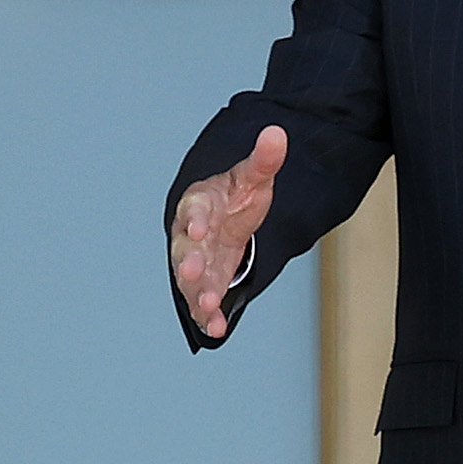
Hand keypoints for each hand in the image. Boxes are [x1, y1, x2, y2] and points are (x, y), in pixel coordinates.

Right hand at [171, 125, 287, 339]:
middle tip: (190, 271)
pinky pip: (201, 300)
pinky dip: (207, 315)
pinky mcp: (205, 282)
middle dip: (187, 260)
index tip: (199, 225)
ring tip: (207, 306)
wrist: (226, 217)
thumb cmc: (234, 196)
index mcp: (199, 203)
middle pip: (184, 247)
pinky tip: (216, 329)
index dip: (194, 216)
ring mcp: (196, 261)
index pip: (194, 208)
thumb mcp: (253, 177)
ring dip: (196, 292)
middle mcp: (190, 234)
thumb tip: (278, 133)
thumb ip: (264, 160)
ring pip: (190, 278)